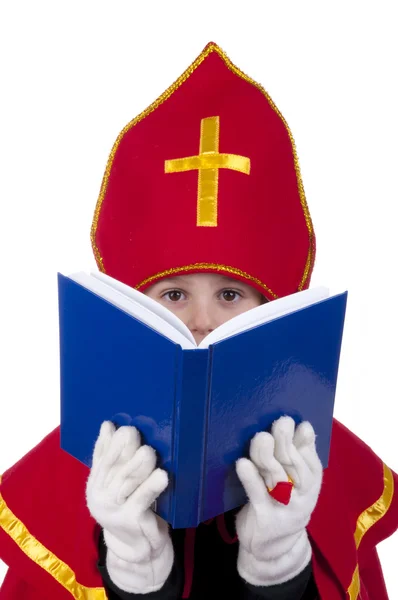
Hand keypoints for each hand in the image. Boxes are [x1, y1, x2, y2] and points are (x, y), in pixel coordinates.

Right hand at [86, 422, 172, 593]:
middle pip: (113, 469)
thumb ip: (110, 456)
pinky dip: (152, 486)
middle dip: (123, 449)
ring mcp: (114, 510)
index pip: (101, 459)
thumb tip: (107, 426)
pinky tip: (162, 475)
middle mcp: (100, 497)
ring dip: (138, 465)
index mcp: (96, 484)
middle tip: (133, 432)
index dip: (110, 443)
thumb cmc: (130, 507)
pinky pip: (142, 500)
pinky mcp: (131, 521)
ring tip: (149, 451)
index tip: (122, 427)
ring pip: (126, 482)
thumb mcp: (116, 483)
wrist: (138, 549)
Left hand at [235, 416, 322, 585]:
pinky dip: (250, 479)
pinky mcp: (265, 520)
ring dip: (268, 456)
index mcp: (311, 485)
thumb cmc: (280, 504)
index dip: (304, 442)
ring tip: (261, 437)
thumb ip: (296, 456)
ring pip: (277, 479)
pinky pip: (257, 496)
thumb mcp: (294, 482)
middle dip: (286, 443)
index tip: (296, 421)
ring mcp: (284, 510)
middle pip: (294, 467)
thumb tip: (303, 427)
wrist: (272, 551)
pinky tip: (242, 463)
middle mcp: (303, 497)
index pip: (311, 461)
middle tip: (280, 422)